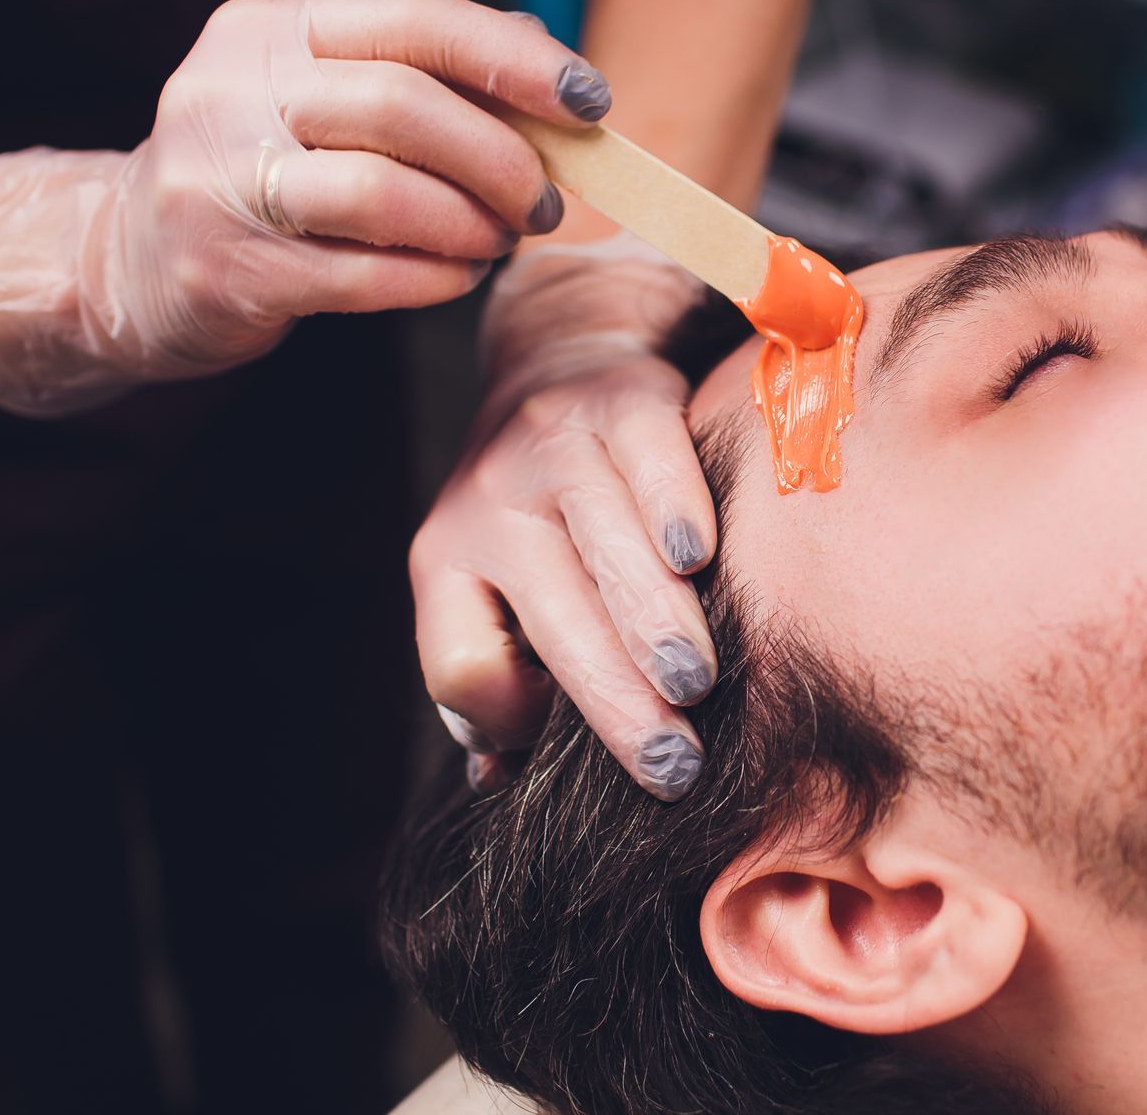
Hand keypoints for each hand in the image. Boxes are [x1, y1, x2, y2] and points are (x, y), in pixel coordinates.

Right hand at [0, 0, 611, 415]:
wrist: (129, 262)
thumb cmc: (262, 175)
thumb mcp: (322, 101)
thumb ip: (422, 82)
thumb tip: (553, 90)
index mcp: (269, 28)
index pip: (410, 20)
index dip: (511, 59)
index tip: (587, 100)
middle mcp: (232, 90)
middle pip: (401, 106)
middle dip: (499, 159)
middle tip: (542, 201)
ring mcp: (217, 181)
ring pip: (380, 193)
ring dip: (469, 224)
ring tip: (499, 240)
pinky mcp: (225, 270)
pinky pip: (362, 275)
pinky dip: (433, 277)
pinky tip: (457, 275)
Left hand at [410, 231, 718, 799]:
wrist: (562, 362)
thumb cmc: (541, 516)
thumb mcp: (495, 588)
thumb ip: (499, 680)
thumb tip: (499, 783)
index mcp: (446, 564)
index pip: (460, 664)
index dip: (508, 719)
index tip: (572, 759)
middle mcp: (489, 504)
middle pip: (551, 618)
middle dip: (615, 701)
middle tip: (671, 767)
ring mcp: (553, 445)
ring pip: (604, 543)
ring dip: (653, 619)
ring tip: (694, 683)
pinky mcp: (622, 400)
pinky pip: (650, 457)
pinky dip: (674, 506)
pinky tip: (700, 555)